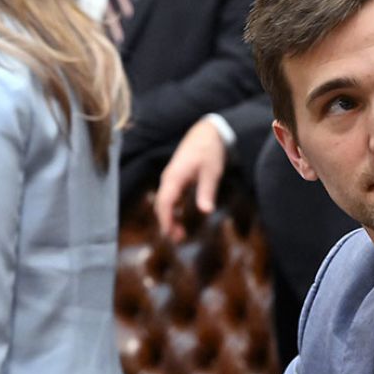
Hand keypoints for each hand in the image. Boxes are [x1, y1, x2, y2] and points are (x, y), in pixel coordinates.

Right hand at [154, 117, 225, 241]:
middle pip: (162, 205)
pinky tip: (180, 221)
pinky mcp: (176, 179)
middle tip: (178, 240)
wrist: (208, 133)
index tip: (170, 234)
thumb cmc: (210, 151)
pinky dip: (173, 210)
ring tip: (180, 235)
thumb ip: (207, 191)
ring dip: (170, 218)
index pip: (165, 202)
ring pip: (165, 202)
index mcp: (174, 177)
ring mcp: (171, 178)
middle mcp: (169, 178)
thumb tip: (206, 211)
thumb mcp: (212, 172)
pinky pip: (170, 198)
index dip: (166, 219)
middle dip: (167, 223)